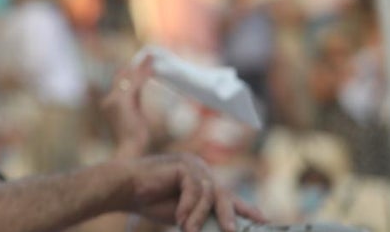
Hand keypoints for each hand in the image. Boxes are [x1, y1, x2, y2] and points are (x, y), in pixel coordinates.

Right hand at [101, 56, 154, 157]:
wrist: (130, 149)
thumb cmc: (134, 139)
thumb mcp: (134, 118)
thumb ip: (133, 104)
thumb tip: (138, 98)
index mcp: (110, 103)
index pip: (120, 81)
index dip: (131, 72)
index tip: (143, 64)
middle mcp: (110, 99)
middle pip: (123, 76)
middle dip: (136, 65)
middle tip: (151, 55)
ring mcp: (115, 99)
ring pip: (130, 77)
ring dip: (142, 67)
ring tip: (153, 57)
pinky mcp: (123, 101)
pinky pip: (135, 83)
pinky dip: (144, 74)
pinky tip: (153, 68)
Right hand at [123, 153, 265, 231]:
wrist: (125, 188)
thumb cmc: (150, 201)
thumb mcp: (184, 212)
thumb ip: (202, 215)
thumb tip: (224, 227)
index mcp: (201, 179)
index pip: (227, 195)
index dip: (245, 208)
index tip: (263, 220)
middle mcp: (200, 169)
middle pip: (224, 194)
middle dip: (229, 214)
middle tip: (232, 231)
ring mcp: (193, 165)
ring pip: (209, 195)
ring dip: (198, 216)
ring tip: (187, 229)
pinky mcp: (184, 165)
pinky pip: (195, 190)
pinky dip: (188, 207)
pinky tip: (178, 217)